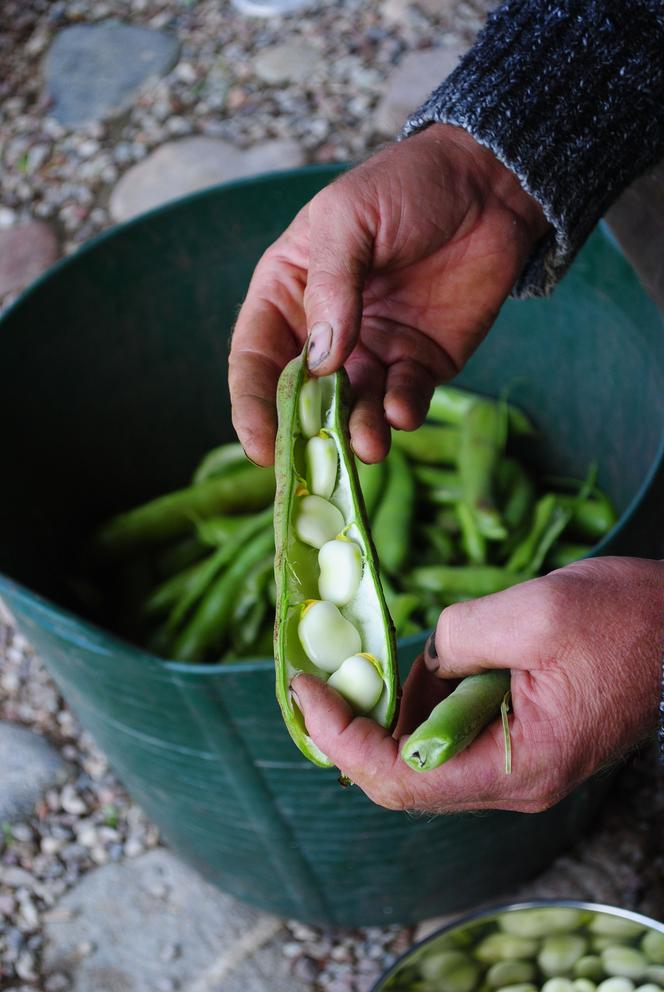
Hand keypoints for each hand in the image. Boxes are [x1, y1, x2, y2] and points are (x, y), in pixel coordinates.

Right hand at [229, 124, 547, 465]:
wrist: (488, 185)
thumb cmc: (405, 187)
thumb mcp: (349, 220)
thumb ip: (331, 286)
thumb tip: (320, 359)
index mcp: (288, 294)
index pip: (256, 359)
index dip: (252, 405)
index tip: (259, 446)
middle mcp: (325, 332)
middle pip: (302, 398)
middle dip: (305, 434)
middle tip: (314, 465)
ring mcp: (373, 352)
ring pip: (354, 409)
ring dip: (357, 431)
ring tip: (369, 445)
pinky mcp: (420, 364)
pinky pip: (404, 400)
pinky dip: (401, 413)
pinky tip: (402, 412)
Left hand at [291, 557, 663, 812]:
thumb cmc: (628, 622)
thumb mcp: (534, 612)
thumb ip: (458, 638)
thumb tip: (425, 656)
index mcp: (517, 763)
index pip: (398, 779)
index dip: (340, 738)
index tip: (304, 690)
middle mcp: (512, 777)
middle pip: (403, 774)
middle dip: (353, 727)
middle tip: (318, 675)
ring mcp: (517, 760)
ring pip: (425, 750)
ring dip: (390, 708)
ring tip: (371, 660)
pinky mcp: (522, 736)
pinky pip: (454, 729)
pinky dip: (425, 697)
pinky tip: (425, 660)